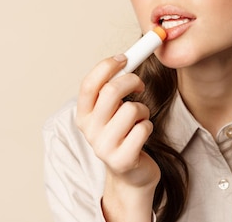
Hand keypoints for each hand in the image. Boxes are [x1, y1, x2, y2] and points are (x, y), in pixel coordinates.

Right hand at [75, 54, 159, 221]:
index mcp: (83, 114)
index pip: (89, 84)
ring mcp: (104, 147)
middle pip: (112, 91)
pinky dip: (148, 126)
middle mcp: (89, 130)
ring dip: (143, 110)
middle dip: (132, 81)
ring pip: (132, 109)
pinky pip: (143, 128)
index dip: (108, 66)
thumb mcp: (112, 110)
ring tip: (139, 119)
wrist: (131, 174)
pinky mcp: (122, 159)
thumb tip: (127, 57)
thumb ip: (112, 87)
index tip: (124, 57)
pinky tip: (142, 135)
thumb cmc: (124, 133)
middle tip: (139, 84)